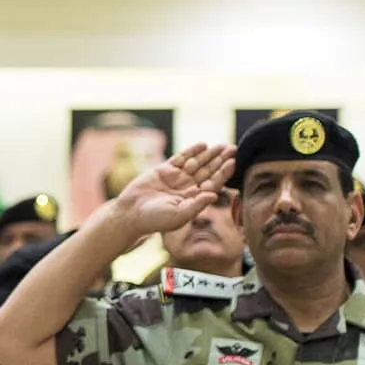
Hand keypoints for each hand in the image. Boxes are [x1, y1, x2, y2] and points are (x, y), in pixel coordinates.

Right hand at [111, 143, 236, 235]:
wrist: (131, 213)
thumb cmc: (155, 220)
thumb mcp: (179, 215)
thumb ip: (197, 205)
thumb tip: (214, 195)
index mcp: (194, 199)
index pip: (213, 183)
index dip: (223, 173)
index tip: (233, 162)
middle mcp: (187, 187)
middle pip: (208, 171)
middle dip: (220, 160)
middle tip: (233, 148)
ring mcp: (176, 177)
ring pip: (197, 163)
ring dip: (209, 154)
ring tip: (222, 145)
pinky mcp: (164, 170)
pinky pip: (181, 158)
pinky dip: (191, 151)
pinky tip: (202, 145)